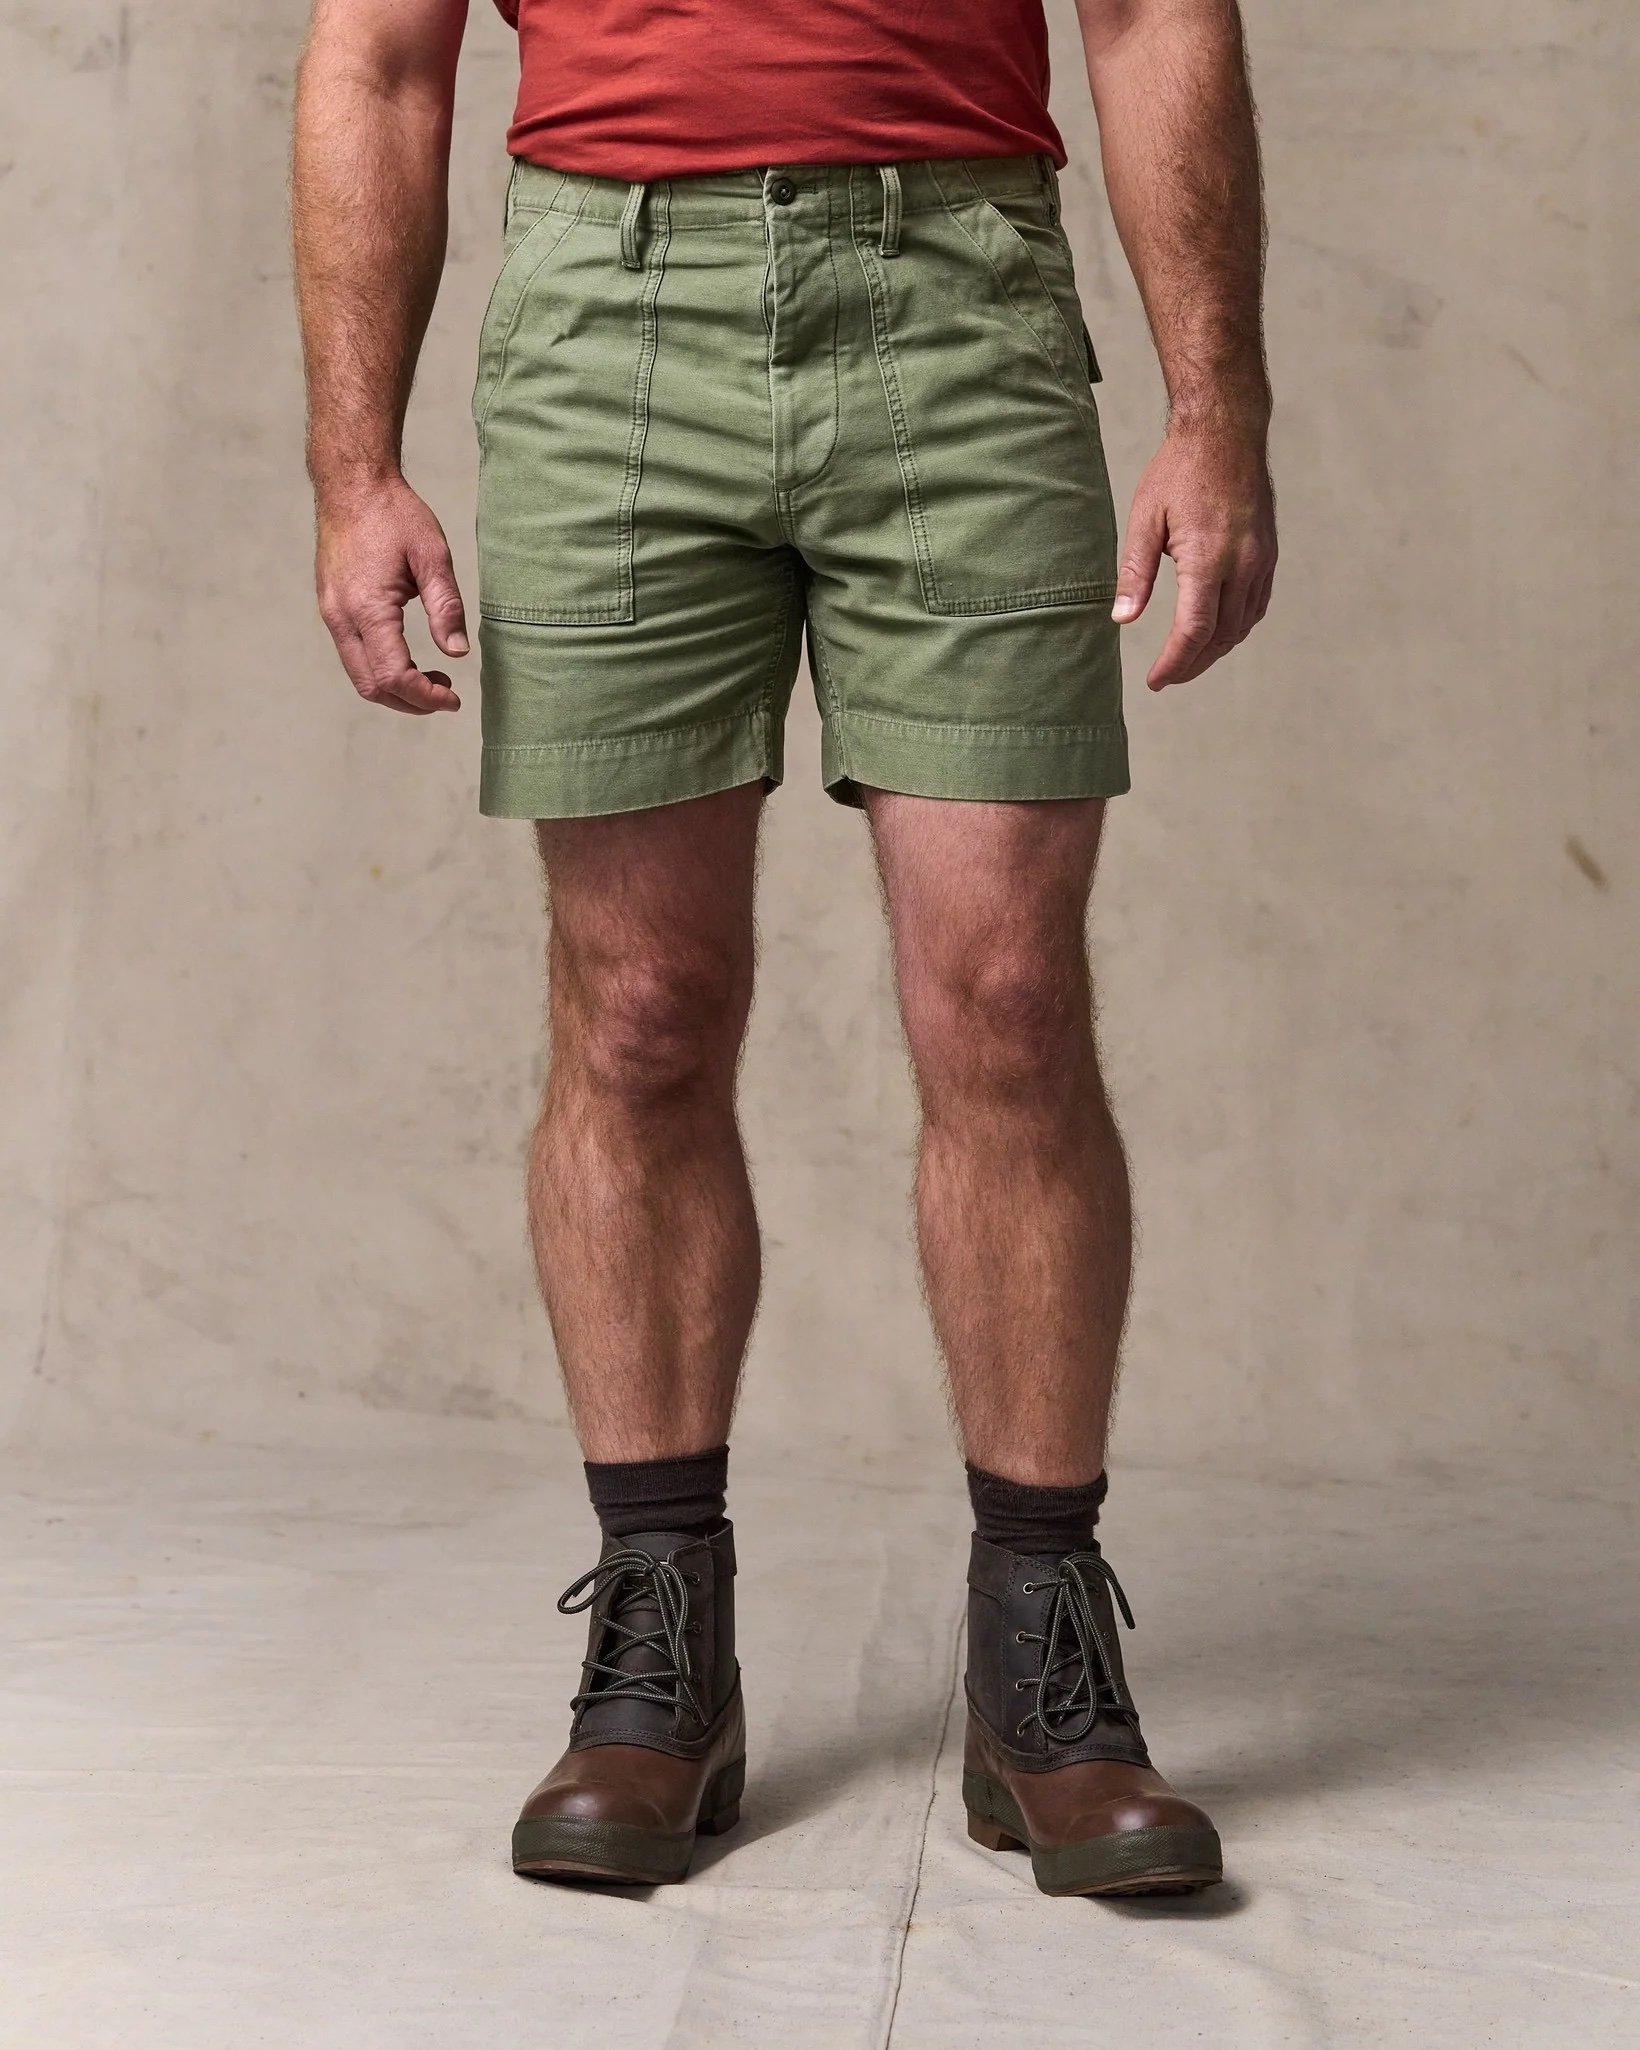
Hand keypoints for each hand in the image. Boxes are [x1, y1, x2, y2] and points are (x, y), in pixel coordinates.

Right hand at [314, 475, 467, 714]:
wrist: (351, 484)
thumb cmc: (394, 514)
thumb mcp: (432, 555)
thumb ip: (446, 607)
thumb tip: (458, 653)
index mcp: (367, 607)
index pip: (393, 676)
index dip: (425, 697)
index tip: (453, 699)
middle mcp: (340, 616)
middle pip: (371, 687)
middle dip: (410, 702)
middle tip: (446, 694)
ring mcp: (330, 613)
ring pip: (359, 675)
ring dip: (395, 688)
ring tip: (432, 678)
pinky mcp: (330, 607)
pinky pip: (352, 654)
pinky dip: (380, 669)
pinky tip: (407, 657)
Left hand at [1111, 420, 1276, 689]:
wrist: (1227, 431)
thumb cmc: (1179, 470)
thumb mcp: (1145, 518)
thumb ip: (1135, 572)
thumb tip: (1122, 619)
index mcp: (1208, 557)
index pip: (1194, 630)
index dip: (1174, 663)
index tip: (1155, 681)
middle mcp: (1242, 564)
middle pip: (1220, 637)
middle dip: (1192, 664)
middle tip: (1165, 678)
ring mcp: (1261, 561)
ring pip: (1241, 626)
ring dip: (1214, 651)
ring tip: (1186, 662)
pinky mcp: (1269, 555)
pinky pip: (1256, 607)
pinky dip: (1235, 629)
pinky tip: (1216, 635)